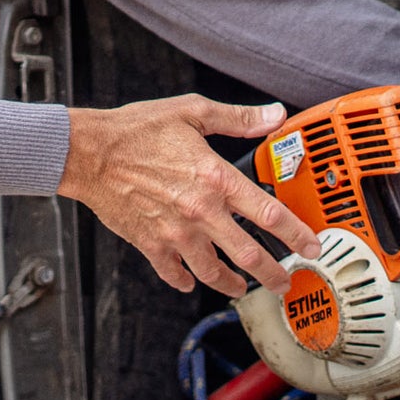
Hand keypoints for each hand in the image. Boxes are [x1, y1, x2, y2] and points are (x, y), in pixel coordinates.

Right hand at [60, 94, 320, 297]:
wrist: (88, 153)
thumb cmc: (135, 130)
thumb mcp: (191, 112)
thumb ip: (237, 118)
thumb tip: (275, 115)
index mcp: (215, 179)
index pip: (269, 215)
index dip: (297, 235)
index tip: (312, 247)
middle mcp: (200, 212)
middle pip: (249, 256)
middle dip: (274, 274)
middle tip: (285, 282)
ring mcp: (175, 233)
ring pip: (214, 273)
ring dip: (234, 284)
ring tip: (243, 287)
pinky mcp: (151, 244)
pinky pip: (174, 274)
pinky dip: (186, 281)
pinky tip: (191, 281)